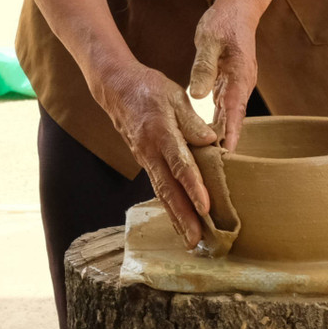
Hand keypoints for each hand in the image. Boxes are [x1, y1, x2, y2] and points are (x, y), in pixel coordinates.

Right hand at [91, 61, 216, 248]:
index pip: (180, 164)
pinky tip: (179, 222)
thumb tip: (211, 142)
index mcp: (161, 132)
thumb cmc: (149, 88)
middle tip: (196, 239)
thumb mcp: (174, 96)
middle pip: (168, 188)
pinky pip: (158, 188)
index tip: (206, 207)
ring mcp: (145, 159)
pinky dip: (169, 207)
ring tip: (190, 241)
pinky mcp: (145, 162)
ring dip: (176, 219)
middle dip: (183, 216)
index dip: (193, 187)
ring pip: (162, 193)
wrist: (116, 88)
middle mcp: (150, 151)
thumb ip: (192, 121)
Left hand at [187, 0, 260, 149]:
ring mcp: (237, 85)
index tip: (227, 155)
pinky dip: (218, 124)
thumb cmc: (223, 22)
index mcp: (240, 76)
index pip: (235, 111)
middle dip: (227, 144)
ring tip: (211, 162)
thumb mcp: (209, 41)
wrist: (238, 9)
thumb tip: (197, 94)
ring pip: (229, 116)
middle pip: (234, 120)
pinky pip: (224, 108)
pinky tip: (207, 138)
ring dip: (222, 137)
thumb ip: (203, 67)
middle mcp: (242, 85)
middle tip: (217, 168)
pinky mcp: (230, 84)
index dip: (231, 134)